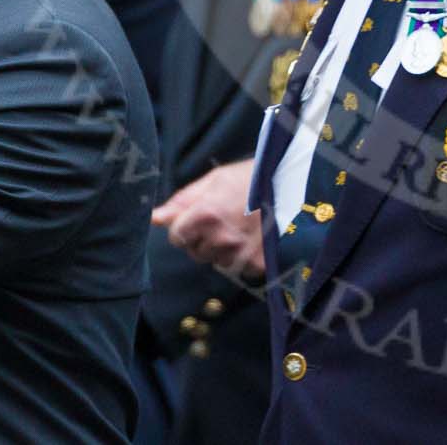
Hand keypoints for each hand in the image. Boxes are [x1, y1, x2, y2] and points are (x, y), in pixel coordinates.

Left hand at [153, 159, 264, 276]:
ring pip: (216, 261)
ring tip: (241, 228)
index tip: (199, 218)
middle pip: (195, 252)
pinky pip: (239, 269)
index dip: (185, 228)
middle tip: (224, 219)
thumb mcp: (214, 180)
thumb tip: (154, 218)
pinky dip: (243, 258)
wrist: (293, 184)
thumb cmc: (250, 177)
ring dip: (222, 250)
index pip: (176, 237)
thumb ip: (182, 201)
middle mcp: (220, 238)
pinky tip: (254, 239)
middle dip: (202, 239)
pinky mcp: (258, 265)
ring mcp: (240, 254)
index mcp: (205, 215)